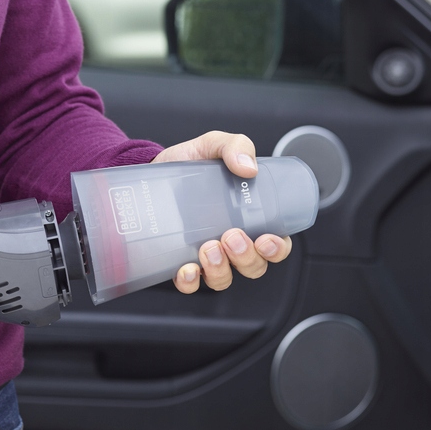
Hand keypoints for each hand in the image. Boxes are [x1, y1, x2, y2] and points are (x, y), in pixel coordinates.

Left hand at [151, 131, 291, 292]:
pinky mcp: (179, 261)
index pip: (275, 244)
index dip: (277, 249)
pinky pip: (190, 283)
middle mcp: (230, 241)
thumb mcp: (214, 145)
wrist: (153, 167)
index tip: (266, 240)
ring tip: (208, 247)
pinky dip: (190, 282)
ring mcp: (205, 254)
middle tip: (231, 236)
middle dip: (247, 258)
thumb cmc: (190, 161)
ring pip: (223, 278)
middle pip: (253, 266)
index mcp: (249, 217)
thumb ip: (235, 146)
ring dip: (220, 269)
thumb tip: (247, 167)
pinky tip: (186, 269)